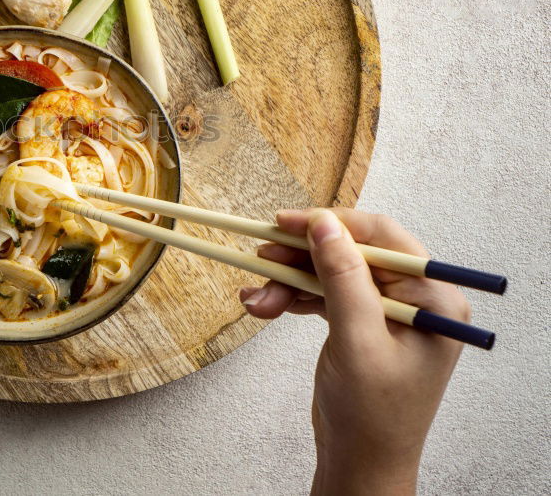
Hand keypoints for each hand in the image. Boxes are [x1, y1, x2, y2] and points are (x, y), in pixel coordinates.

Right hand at [238, 209, 469, 494]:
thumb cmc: (372, 417)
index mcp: (432, 297)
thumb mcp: (357, 341)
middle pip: (350, 253)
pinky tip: (267, 305)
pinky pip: (324, 294)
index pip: (382, 238)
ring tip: (256, 298)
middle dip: (302, 258)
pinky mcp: (361, 323)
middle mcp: (414, 297)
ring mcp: (386, 311)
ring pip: (330, 272)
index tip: (287, 223)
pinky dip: (293, 297)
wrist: (361, 465)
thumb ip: (343, 277)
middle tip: (262, 256)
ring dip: (289, 281)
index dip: (332, 224)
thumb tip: (324, 224)